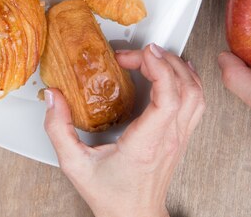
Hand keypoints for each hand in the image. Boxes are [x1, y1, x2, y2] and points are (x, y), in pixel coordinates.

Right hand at [43, 44, 204, 216]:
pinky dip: (189, 80)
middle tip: (136, 54)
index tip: (141, 54)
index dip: (159, 68)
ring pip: (197, 93)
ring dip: (178, 68)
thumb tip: (53, 98)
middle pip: (186, 88)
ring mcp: (180, 138)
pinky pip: (197, 103)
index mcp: (147, 144)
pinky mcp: (181, 137)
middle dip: (164, 61)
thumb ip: (59, 129)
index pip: (169, 98)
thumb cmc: (111, 195)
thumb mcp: (74, 164)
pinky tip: (176, 71)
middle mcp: (170, 139)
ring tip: (155, 57)